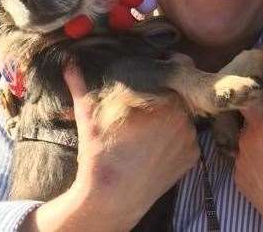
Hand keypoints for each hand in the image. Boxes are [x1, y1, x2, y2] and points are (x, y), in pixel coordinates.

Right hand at [22, 64, 198, 231]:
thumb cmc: (100, 156)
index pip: (176, 71)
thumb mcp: (89, 117)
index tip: (155, 73)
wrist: (112, 200)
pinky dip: (177, 138)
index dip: (166, 67)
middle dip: (168, 94)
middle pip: (181, 94)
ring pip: (186, 116)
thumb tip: (69, 62)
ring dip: (174, 116)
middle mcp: (183, 117)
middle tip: (150, 101)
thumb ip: (81, 85)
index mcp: (164, 101)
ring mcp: (190, 138)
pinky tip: (158, 143)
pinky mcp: (193, 157)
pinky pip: (189, 138)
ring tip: (152, 125)